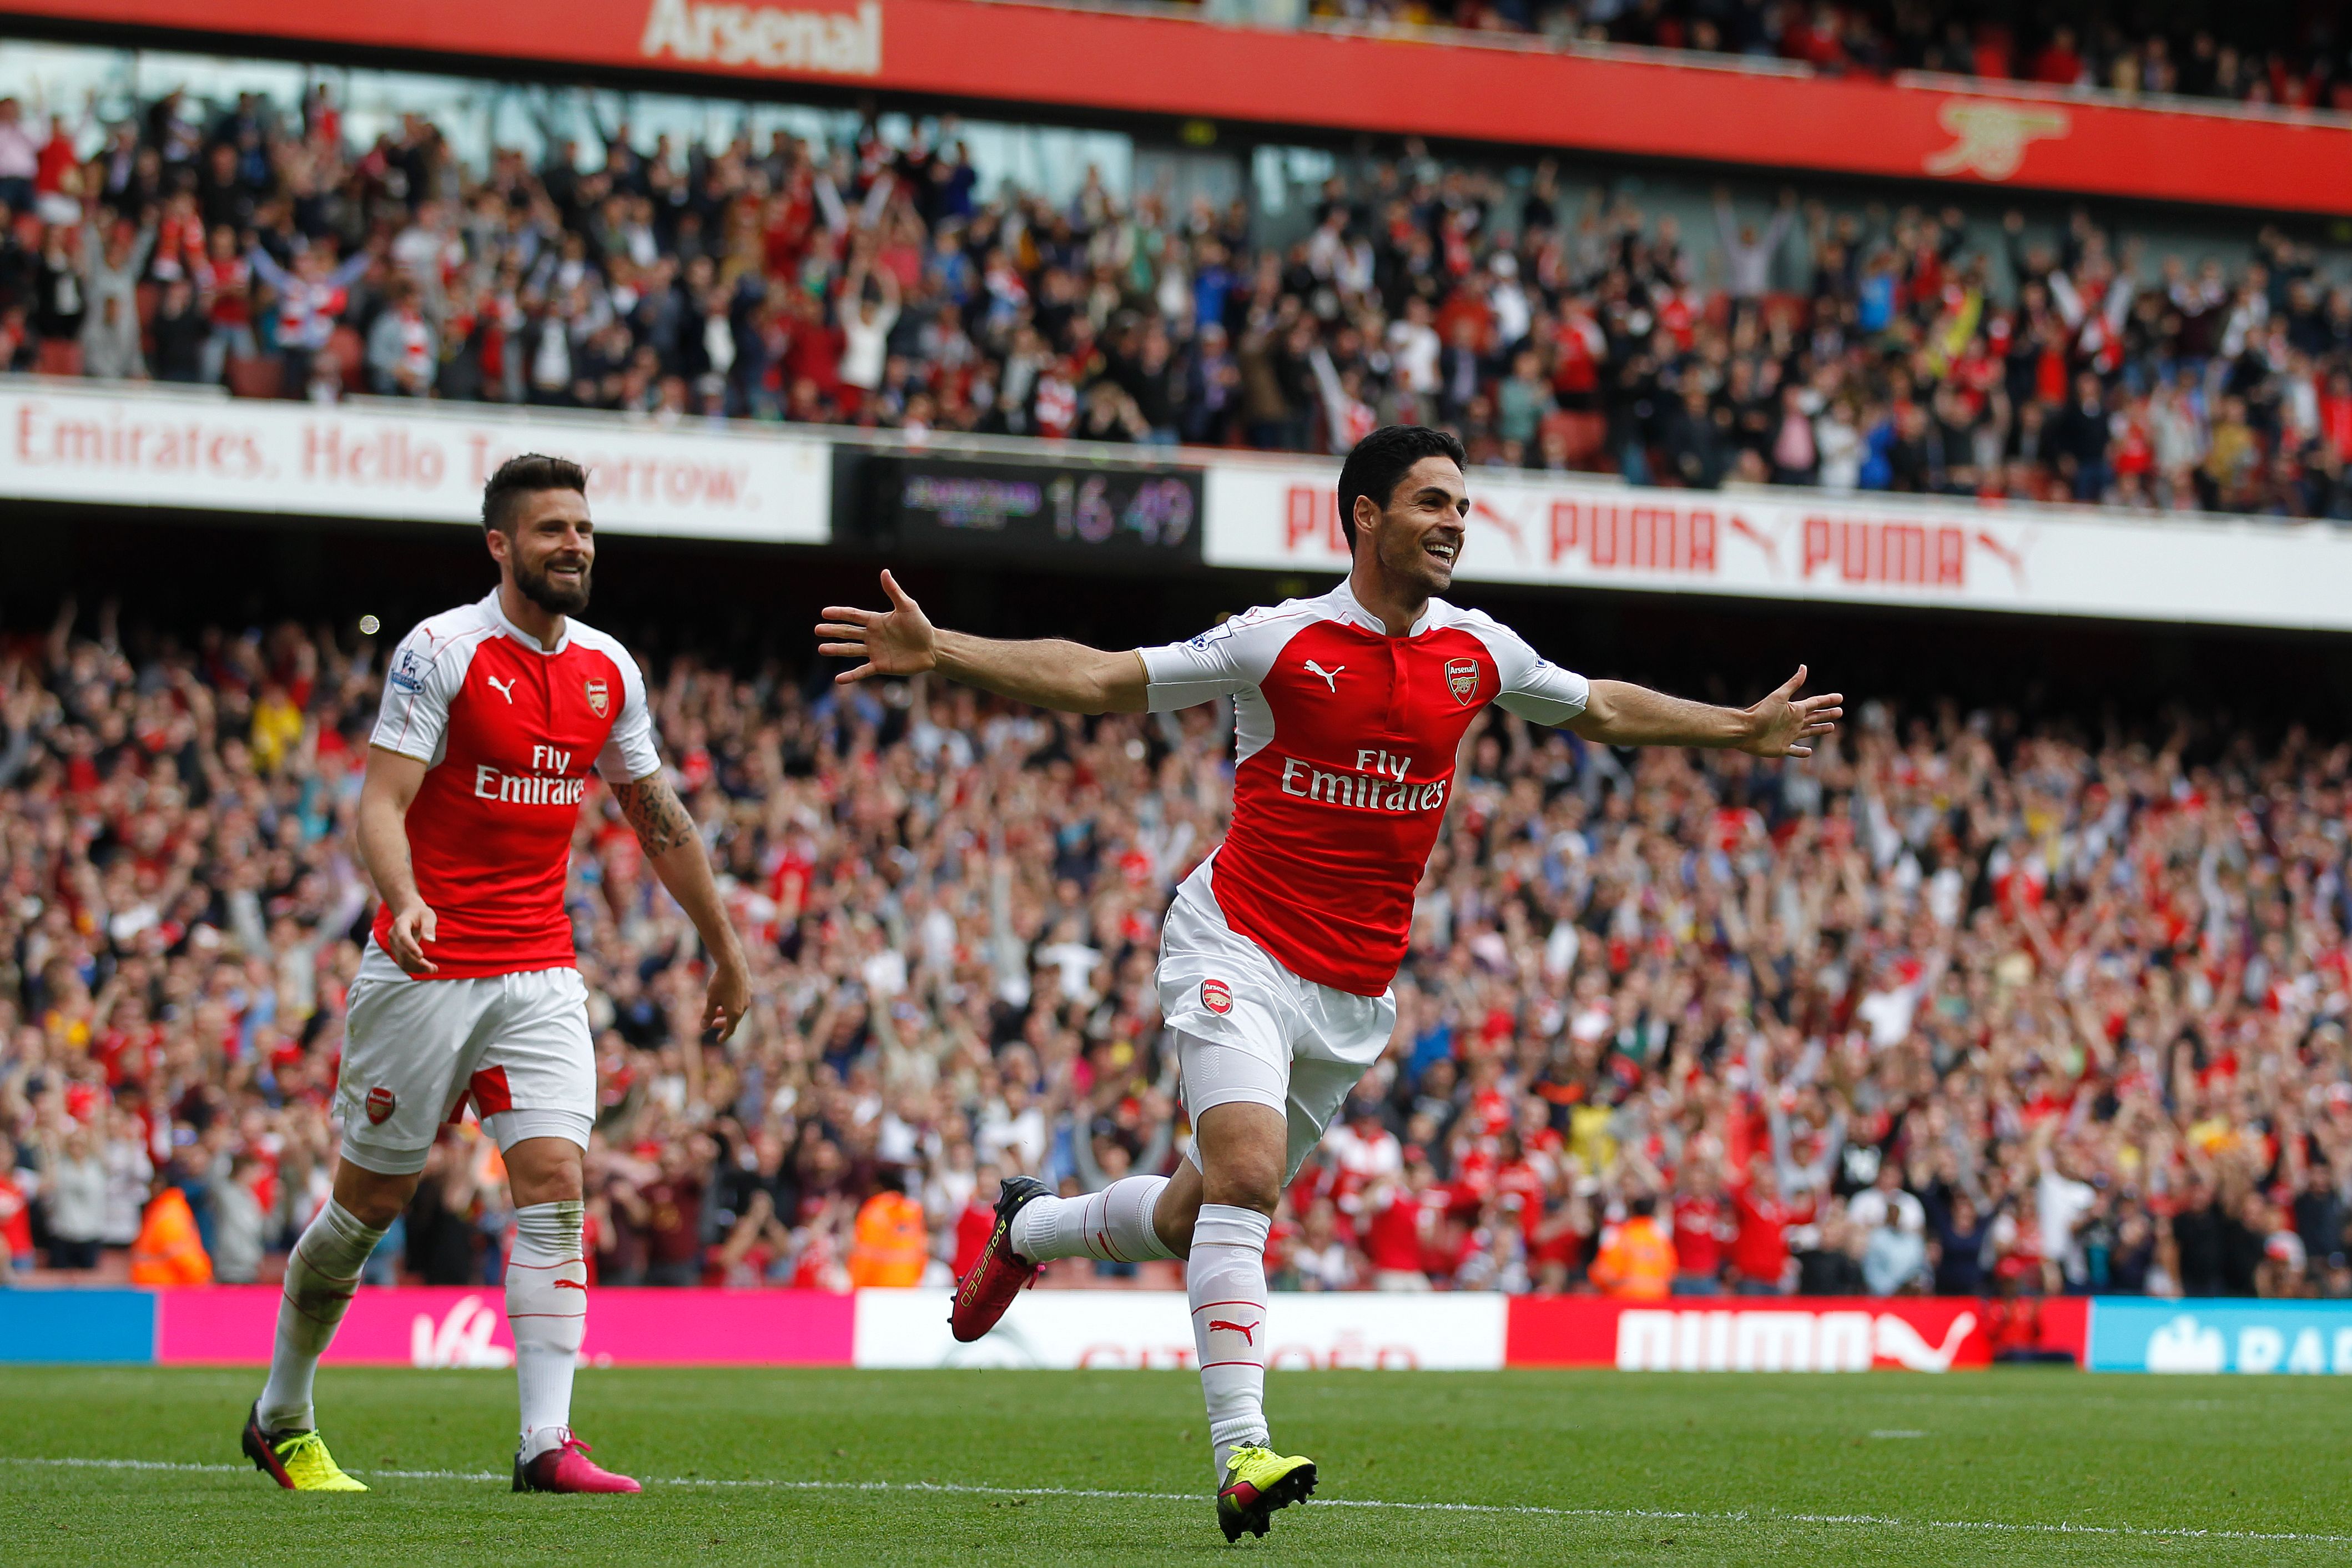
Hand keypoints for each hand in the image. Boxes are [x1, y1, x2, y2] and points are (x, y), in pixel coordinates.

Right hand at [385, 900, 437, 973]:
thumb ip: (428, 927)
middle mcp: (394, 936)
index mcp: (400, 924)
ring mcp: (394, 945)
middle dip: (418, 963)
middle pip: (403, 952)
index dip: (411, 947)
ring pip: (402, 960)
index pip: (403, 937)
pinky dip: (414, 968)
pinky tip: (427, 969)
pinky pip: (403, 963)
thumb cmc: (420, 914)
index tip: (421, 956)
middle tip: (434, 969)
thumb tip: (431, 941)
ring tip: (433, 970)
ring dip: (417, 968)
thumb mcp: (428, 915)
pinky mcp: (397, 951)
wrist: (408, 913)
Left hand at [702, 954, 749, 1041]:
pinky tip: (726, 996)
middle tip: (712, 1023)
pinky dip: (732, 1003)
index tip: (718, 1040)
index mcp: (734, 1013)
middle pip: (734, 1020)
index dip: (723, 1036)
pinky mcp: (749, 989)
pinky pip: (741, 1000)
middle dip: (722, 1023)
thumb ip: (708, 1014)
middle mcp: (744, 1007)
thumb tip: (703, 1027)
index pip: (730, 1030)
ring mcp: (748, 998)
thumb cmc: (720, 983)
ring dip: (727, 1012)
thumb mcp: (711, 999)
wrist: (732, 963)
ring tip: (717, 1008)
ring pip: (737, 1009)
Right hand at [816, 570, 935, 684]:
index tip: (824, 613)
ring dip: (836, 650)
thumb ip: (894, 591)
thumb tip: (884, 571)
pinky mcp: (880, 665)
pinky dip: (851, 675)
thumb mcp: (908, 606)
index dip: (839, 614)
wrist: (932, 648)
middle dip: (833, 631)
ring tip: (821, 649)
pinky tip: (838, 679)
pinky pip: (862, 671)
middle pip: (848, 632)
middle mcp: (872, 636)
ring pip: (851, 650)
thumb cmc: (921, 626)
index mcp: (876, 621)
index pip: (853, 616)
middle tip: (817, 629)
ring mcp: (875, 651)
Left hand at [1740, 666, 1842, 758]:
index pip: (1815, 703)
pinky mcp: (1782, 748)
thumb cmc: (1761, 712)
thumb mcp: (1779, 696)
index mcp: (1794, 709)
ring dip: (1820, 730)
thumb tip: (1804, 666)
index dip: (1827, 700)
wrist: (1745, 730)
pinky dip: (1802, 752)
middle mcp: (1793, 722)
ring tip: (1832, 728)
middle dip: (1827, 714)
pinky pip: (1795, 751)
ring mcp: (1788, 735)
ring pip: (1809, 732)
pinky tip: (1809, 752)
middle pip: (1815, 717)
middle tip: (1840, 712)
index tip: (1840, 697)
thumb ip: (1793, 683)